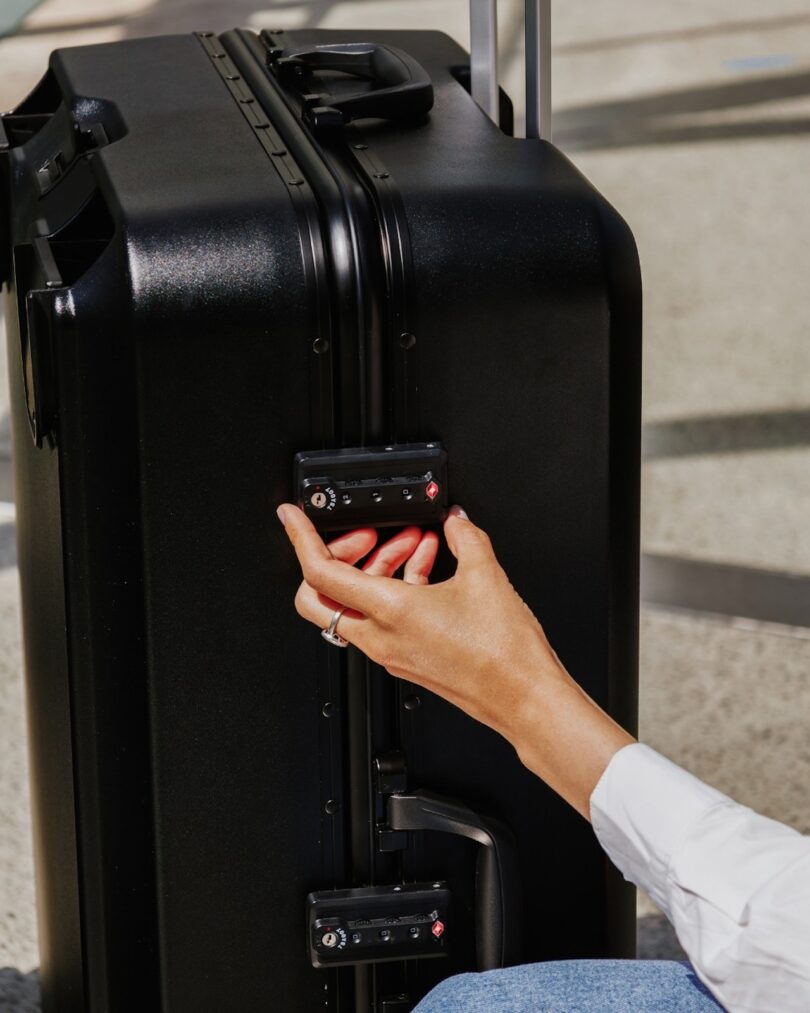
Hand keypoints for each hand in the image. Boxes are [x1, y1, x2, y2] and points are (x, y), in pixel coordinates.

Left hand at [276, 503, 559, 737]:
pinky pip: (381, 619)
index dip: (301, 538)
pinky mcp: (407, 658)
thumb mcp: (486, 576)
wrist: (523, 697)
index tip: (293, 517)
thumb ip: (465, 537)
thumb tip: (455, 521)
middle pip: (320, 597)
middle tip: (366, 535)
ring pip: (353, 606)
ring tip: (413, 544)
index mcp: (389, 612)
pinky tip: (427, 568)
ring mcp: (391, 651)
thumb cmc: (503, 654)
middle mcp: (380, 637)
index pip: (320, 572)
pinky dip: (395, 588)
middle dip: (336, 556)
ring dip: (375, 568)